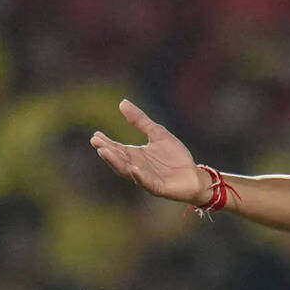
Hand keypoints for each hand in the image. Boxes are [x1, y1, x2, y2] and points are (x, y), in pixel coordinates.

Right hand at [89, 100, 208, 204]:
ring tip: (105, 152)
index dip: (106, 142)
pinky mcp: (157, 187)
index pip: (116, 148)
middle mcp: (136, 167)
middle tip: (96, 143)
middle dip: (108, 152)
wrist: (194, 176)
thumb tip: (122, 102)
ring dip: (116, 162)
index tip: (95, 135)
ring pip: (127, 170)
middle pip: (119, 159)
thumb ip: (140, 121)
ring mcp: (146, 178)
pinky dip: (140, 176)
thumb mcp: (157, 133)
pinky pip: (146, 182)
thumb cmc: (175, 156)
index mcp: (135, 155)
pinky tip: (134, 169)